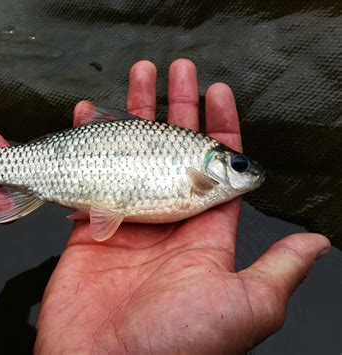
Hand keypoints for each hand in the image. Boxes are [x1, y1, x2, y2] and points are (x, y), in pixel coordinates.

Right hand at [35, 59, 330, 353]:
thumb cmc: (176, 341)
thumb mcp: (242, 305)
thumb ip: (277, 270)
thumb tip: (315, 244)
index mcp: (203, 233)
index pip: (215, 168)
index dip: (217, 127)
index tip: (216, 92)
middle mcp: (166, 221)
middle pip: (171, 151)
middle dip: (173, 107)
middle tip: (173, 71)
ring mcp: (126, 220)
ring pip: (131, 155)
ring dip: (131, 116)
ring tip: (132, 80)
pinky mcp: (90, 227)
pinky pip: (89, 176)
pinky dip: (86, 144)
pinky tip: (86, 117)